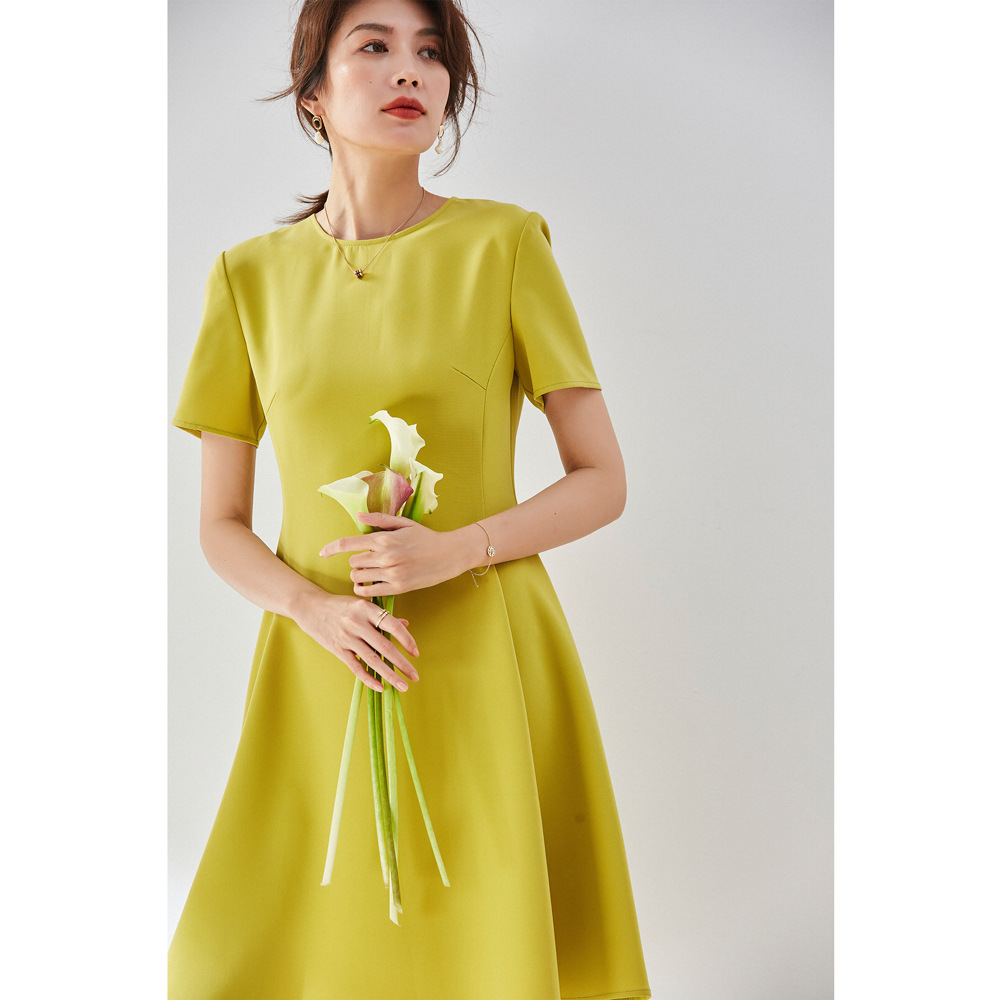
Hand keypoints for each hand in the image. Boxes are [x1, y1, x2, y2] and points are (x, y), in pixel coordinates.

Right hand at [293, 591, 418, 692]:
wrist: (310, 607)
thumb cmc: (340, 605)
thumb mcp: (362, 604)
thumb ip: (383, 616)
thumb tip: (405, 624)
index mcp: (367, 609)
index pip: (393, 626)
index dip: (407, 640)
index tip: (416, 653)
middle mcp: (358, 623)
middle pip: (385, 647)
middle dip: (403, 664)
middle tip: (415, 676)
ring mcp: (347, 637)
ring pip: (373, 660)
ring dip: (390, 675)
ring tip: (402, 686)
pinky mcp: (338, 649)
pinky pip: (356, 667)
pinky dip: (369, 678)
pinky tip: (380, 687)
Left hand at [319, 512, 475, 597]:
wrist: (449, 554)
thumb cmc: (426, 537)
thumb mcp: (403, 523)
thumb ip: (379, 519)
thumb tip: (358, 516)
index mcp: (384, 538)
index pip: (348, 543)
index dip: (331, 548)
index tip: (322, 553)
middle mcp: (385, 556)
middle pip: (352, 563)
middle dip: (356, 562)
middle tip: (367, 561)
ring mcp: (391, 573)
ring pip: (358, 578)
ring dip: (360, 576)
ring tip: (370, 573)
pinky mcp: (397, 588)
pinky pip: (369, 591)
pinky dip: (365, 589)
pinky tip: (371, 584)